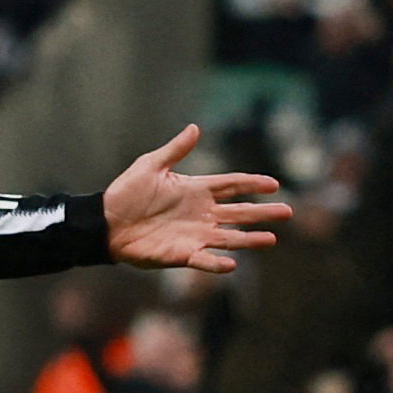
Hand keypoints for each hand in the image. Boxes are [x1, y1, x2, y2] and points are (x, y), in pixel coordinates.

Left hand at [103, 125, 288, 274]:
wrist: (105, 223)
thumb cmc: (125, 193)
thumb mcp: (150, 165)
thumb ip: (175, 150)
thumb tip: (195, 127)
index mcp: (196, 189)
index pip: (232, 185)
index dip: (252, 184)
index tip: (274, 184)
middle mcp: (201, 213)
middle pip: (239, 212)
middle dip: (263, 213)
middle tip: (287, 212)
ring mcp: (194, 235)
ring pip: (229, 237)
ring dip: (249, 239)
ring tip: (271, 239)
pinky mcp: (181, 254)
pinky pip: (204, 260)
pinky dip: (217, 263)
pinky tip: (233, 264)